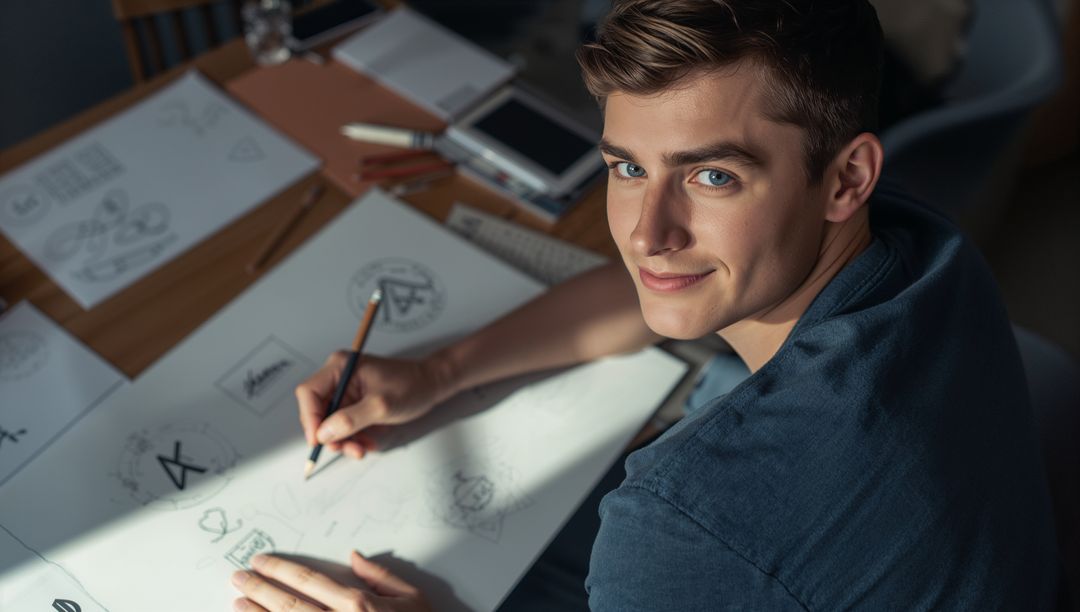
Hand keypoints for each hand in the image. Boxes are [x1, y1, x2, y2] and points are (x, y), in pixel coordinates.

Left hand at [231, 551, 430, 611]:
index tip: (261, 561)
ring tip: (237, 602)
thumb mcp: (412, 599)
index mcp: (359, 605)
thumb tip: (354, 557)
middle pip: (289, 603)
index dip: (281, 569)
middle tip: (238, 576)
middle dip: (259, 588)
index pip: (309, 580)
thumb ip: (381, 576)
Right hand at [296, 351, 454, 458]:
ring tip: (362, 449)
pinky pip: (344, 426)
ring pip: (330, 423)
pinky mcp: (354, 404)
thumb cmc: (410, 387)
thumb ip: (350, 419)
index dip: (310, 418)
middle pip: (317, 411)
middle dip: (330, 434)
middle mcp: (339, 377)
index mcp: (340, 367)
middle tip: (348, 450)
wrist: (430, 386)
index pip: (309, 392)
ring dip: (343, 440)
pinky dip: (353, 438)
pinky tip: (369, 443)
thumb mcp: (380, 405)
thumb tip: (324, 433)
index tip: (319, 441)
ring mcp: (346, 391)